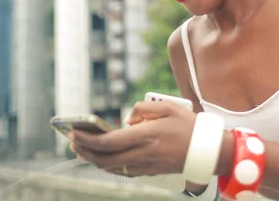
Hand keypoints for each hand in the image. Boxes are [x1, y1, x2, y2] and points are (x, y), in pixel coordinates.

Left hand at [70, 101, 195, 176]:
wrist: (206, 150)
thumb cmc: (188, 125)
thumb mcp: (167, 107)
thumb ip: (143, 109)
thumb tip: (127, 120)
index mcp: (144, 136)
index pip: (108, 141)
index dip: (87, 139)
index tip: (74, 132)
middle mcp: (142, 153)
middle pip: (104, 158)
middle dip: (84, 150)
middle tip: (72, 142)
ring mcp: (145, 165)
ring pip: (111, 167)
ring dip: (94, 159)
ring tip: (81, 150)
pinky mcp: (150, 171)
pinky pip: (123, 171)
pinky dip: (108, 166)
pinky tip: (102, 159)